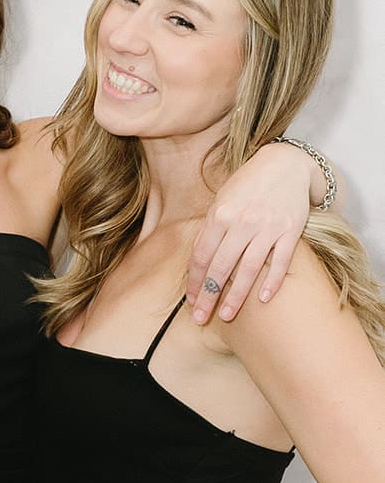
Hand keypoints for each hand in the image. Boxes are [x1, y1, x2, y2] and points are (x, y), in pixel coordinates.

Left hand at [187, 142, 316, 323]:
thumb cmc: (248, 185)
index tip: (192, 301)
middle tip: (202, 318)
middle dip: (210, 295)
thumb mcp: (222, 201)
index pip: (203, 256)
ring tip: (227, 315)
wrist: (286, 164)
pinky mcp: (291, 230)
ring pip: (249, 268)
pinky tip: (262, 299)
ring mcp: (268, 227)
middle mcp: (242, 222)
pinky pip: (281, 260)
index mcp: (220, 215)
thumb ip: (211, 230)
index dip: (196, 281)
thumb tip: (198, 264)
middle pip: (221, 266)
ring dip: (237, 295)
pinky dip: (272, 281)